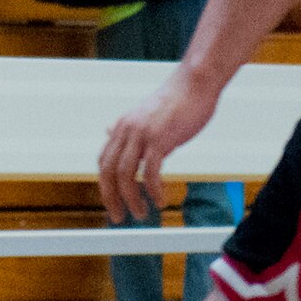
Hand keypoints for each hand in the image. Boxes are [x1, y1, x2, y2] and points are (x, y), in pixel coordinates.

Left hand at [99, 68, 222, 222]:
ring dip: (132, 199)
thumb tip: (109, 130)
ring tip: (142, 213)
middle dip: (111, 198)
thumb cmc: (176, 99)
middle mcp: (127, 129)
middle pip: (108, 171)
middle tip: (119, 217)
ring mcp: (142, 134)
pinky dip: (154, 190)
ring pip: (125, 175)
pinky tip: (160, 200)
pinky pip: (151, 172)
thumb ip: (128, 127)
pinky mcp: (160, 138)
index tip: (113, 203)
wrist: (196, 83)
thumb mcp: (145, 114)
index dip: (106, 185)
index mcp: (122, 126)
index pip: (104, 161)